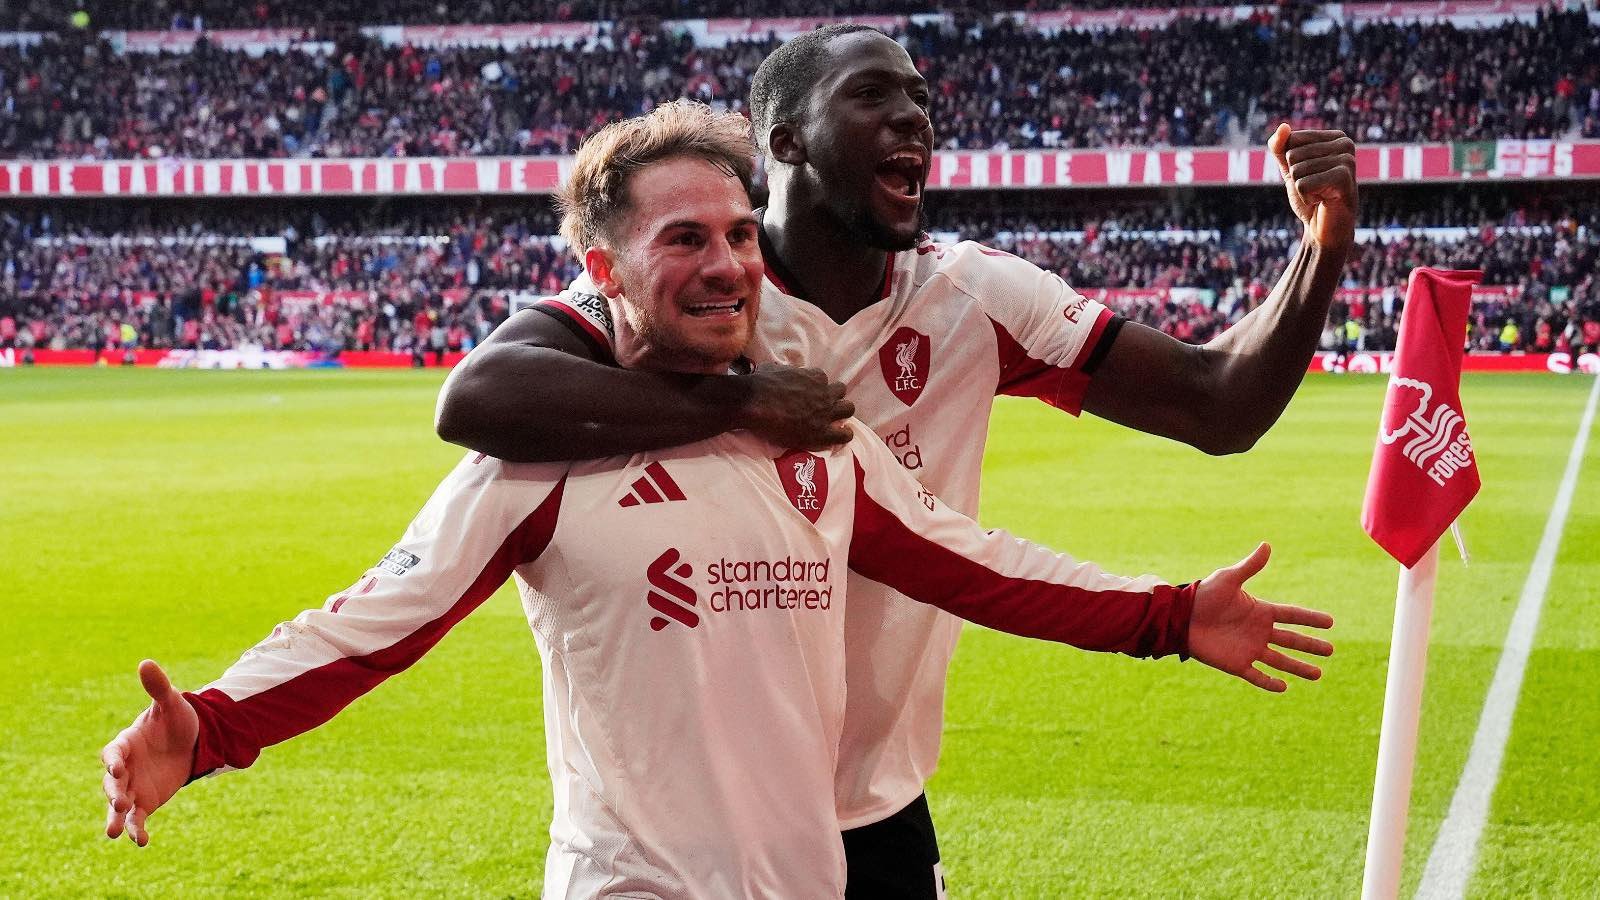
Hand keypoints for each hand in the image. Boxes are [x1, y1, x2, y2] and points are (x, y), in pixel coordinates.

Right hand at [101, 660, 198, 845]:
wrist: (192, 741)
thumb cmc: (176, 720)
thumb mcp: (171, 703)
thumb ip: (158, 688)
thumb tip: (146, 662)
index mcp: (126, 743)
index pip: (113, 752)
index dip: (113, 760)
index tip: (117, 767)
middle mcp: (124, 768)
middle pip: (111, 783)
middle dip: (113, 792)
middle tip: (119, 801)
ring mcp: (133, 787)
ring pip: (118, 806)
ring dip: (116, 818)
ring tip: (113, 833)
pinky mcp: (145, 802)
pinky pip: (137, 819)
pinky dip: (137, 830)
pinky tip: (142, 842)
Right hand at [736, 362, 854, 449]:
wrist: (754, 403)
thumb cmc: (760, 384)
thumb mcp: (775, 368)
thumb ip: (785, 371)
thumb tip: (780, 371)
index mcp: (814, 376)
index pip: (823, 379)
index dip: (816, 387)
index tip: (809, 394)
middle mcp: (824, 392)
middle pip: (841, 391)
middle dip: (833, 397)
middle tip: (822, 407)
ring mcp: (825, 412)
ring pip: (848, 408)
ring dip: (841, 413)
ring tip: (832, 421)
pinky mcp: (822, 432)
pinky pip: (845, 433)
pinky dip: (844, 434)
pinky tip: (838, 436)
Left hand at [1188, 543, 1333, 691]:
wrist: (1180, 617)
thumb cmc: (1203, 595)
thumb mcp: (1228, 579)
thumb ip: (1249, 566)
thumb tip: (1267, 545)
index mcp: (1260, 611)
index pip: (1292, 616)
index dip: (1310, 619)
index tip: (1330, 622)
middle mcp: (1258, 631)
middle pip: (1291, 640)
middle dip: (1311, 646)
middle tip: (1331, 651)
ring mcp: (1248, 648)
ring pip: (1280, 661)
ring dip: (1298, 668)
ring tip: (1318, 674)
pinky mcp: (1236, 663)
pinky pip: (1257, 676)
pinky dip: (1270, 683)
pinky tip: (1284, 688)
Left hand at [1268, 124, 1357, 253]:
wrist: (1325, 229)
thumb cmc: (1310, 196)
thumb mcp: (1290, 169)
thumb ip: (1280, 147)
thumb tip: (1283, 126)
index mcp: (1335, 137)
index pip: (1291, 139)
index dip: (1291, 163)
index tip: (1310, 175)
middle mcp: (1345, 144)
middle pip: (1293, 155)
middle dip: (1296, 178)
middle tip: (1316, 188)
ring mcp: (1347, 160)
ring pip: (1297, 171)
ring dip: (1302, 190)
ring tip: (1320, 195)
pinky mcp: (1344, 178)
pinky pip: (1303, 184)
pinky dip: (1306, 198)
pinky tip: (1323, 201)